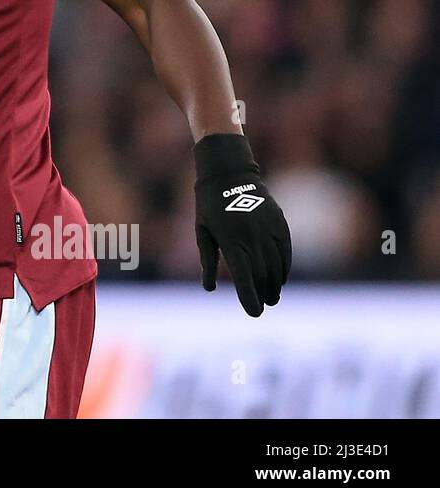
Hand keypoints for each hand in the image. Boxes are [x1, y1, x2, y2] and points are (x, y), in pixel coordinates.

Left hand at [193, 134, 291, 316]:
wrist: (229, 174)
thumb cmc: (209, 206)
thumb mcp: (202, 232)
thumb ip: (208, 260)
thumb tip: (208, 288)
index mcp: (231, 241)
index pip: (244, 277)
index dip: (249, 297)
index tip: (254, 314)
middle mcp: (252, 237)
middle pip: (262, 274)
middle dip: (263, 293)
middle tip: (263, 305)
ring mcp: (268, 230)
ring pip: (277, 265)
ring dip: (275, 284)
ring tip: (273, 296)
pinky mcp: (279, 223)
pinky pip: (286, 251)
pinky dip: (284, 267)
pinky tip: (281, 277)